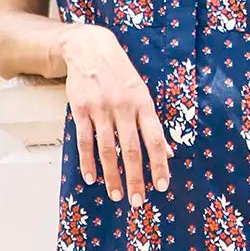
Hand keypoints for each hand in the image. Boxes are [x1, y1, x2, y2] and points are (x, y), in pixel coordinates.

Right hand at [63, 24, 170, 204]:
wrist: (90, 49)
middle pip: (131, 149)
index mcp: (143, 104)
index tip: (162, 186)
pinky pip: (84, 141)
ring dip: (112, 175)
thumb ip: (153, 124)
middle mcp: (123, 107)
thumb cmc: (121, 74)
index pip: (155, 139)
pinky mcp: (80, 109)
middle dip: (135, 178)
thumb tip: (169, 153)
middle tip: (137, 201)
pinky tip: (91, 178)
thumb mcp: (142, 93)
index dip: (160, 164)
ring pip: (107, 149)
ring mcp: (100, 108)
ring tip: (116, 195)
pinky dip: (87, 161)